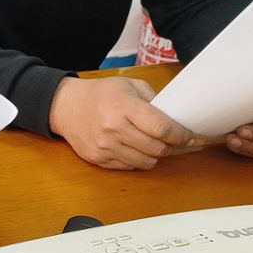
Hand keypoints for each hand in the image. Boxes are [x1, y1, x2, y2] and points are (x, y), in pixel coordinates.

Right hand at [48, 76, 194, 169]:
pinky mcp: (99, 159)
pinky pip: (130, 167)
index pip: (161, 128)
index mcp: (122, 105)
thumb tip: (176, 119)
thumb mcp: (129, 85)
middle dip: (172, 146)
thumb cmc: (100, 94)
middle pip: (157, 148)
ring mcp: (105, 146)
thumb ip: (153, 100)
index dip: (180, 135)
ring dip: (155, 155)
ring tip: (154, 144)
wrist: (66, 106)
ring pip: (146, 162)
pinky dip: (137, 159)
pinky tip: (134, 147)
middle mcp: (113, 128)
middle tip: (175, 141)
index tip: (187, 135)